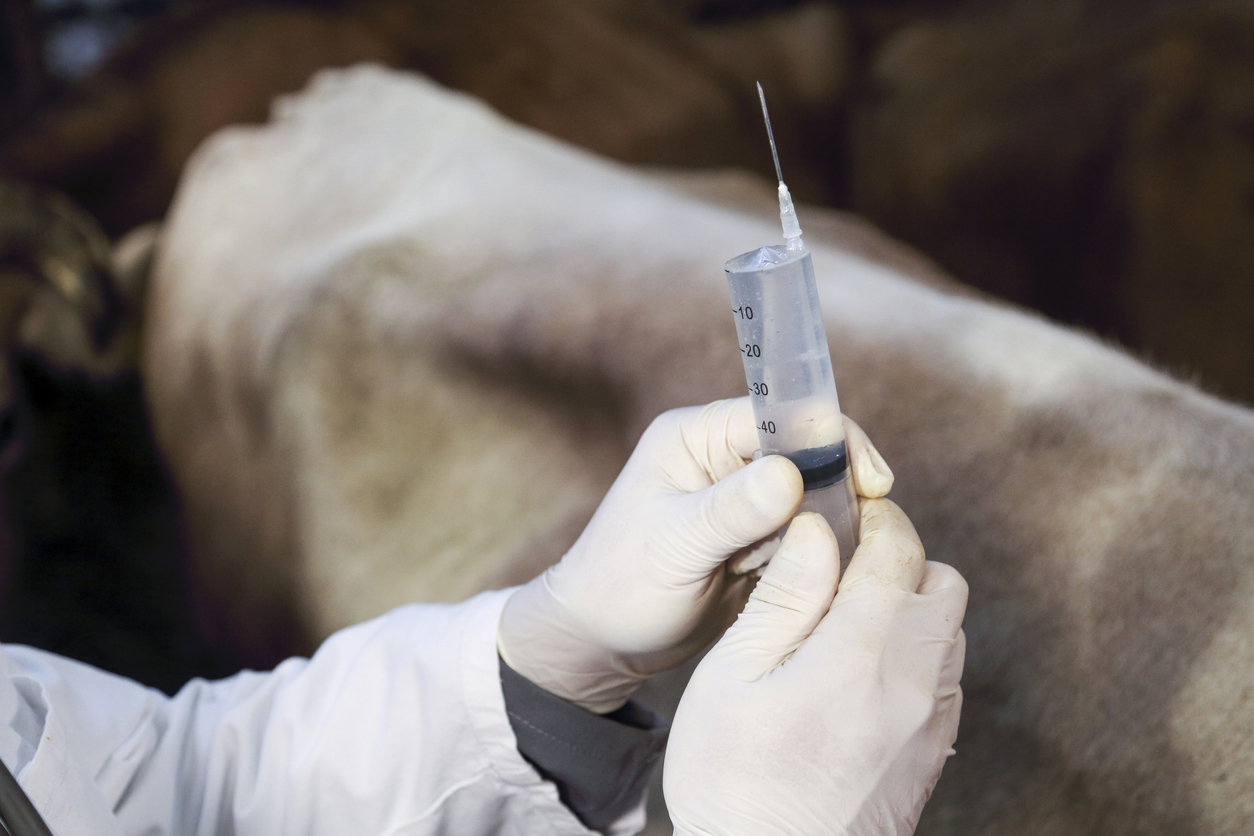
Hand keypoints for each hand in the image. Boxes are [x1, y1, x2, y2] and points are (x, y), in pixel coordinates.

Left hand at [496, 396, 893, 712]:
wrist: (600, 643)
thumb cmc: (618, 587)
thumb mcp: (674, 547)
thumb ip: (730, 511)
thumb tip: (790, 476)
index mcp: (695, 437)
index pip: (782, 414)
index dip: (831, 442)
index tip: (870, 483)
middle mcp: (722, 458)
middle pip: (808, 455)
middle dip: (832, 496)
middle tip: (843, 542)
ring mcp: (741, 499)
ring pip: (814, 501)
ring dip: (823, 535)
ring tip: (801, 572)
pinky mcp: (756, 538)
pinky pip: (807, 538)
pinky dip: (814, 559)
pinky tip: (804, 584)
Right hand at [664, 501, 966, 835]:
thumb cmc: (736, 782)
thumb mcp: (734, 676)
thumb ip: (785, 596)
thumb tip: (816, 529)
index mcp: (862, 651)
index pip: (900, 548)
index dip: (871, 517)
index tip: (838, 515)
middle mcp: (915, 682)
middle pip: (942, 582)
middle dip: (897, 560)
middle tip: (837, 571)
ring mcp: (932, 722)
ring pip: (949, 630)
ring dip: (908, 609)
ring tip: (842, 624)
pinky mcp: (931, 753)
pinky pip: (944, 678)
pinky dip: (913, 655)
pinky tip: (857, 673)